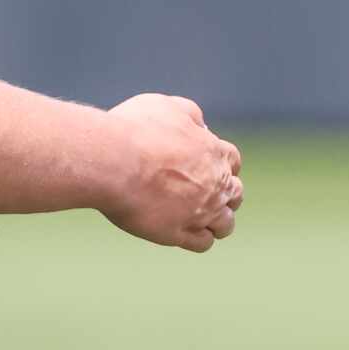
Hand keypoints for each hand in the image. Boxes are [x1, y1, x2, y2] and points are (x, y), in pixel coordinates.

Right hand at [99, 95, 242, 250]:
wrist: (114, 163)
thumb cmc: (134, 131)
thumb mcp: (164, 106)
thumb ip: (188, 114)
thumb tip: (200, 123)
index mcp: (214, 153)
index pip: (232, 161)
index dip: (219, 164)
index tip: (203, 166)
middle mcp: (215, 185)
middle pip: (234, 194)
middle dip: (223, 194)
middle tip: (201, 194)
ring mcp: (200, 212)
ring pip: (225, 224)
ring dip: (216, 221)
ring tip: (197, 218)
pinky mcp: (178, 233)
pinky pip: (202, 243)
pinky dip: (198, 238)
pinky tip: (183, 231)